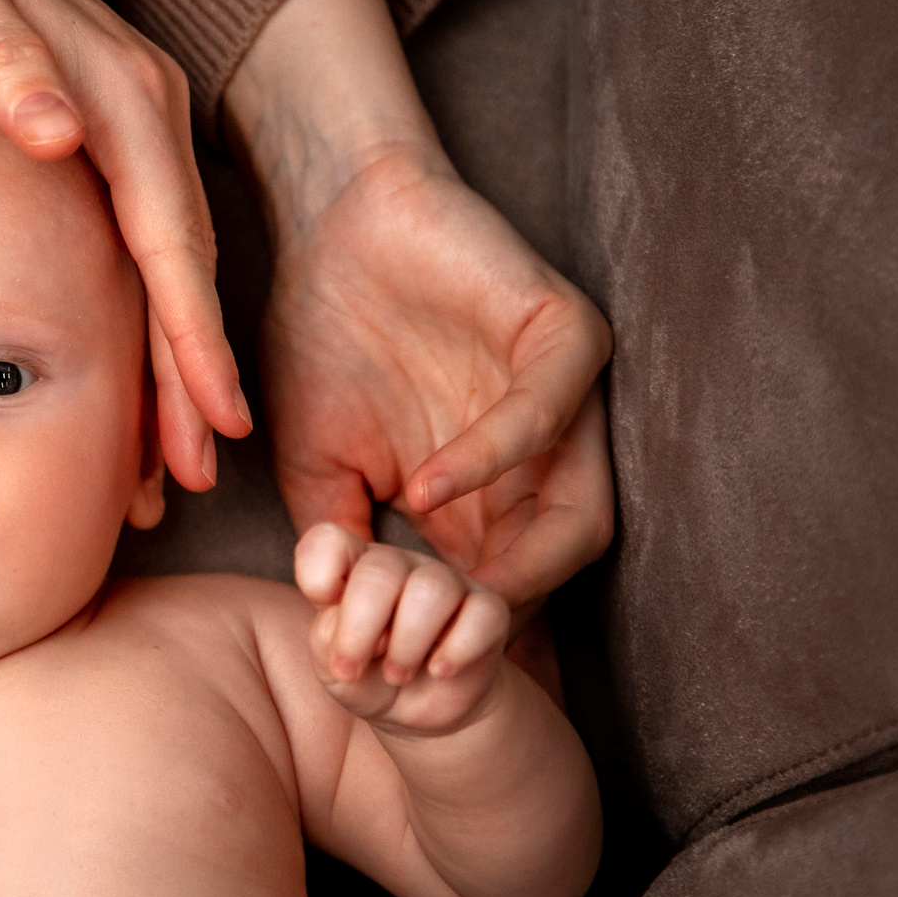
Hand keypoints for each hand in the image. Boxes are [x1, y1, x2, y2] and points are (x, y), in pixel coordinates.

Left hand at [0, 0, 252, 489]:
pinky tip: (126, 384)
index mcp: (120, 96)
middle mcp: (144, 116)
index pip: (167, 235)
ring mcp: (130, 128)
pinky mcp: (103, 139)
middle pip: (180, 268)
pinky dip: (139, 319)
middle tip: (192, 479)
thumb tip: (56, 131)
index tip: (211, 417)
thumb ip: (2, 56)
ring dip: (171, 367)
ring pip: (165, 267)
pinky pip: (135, 247)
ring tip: (166, 466)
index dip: (191, 333)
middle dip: (192, 379)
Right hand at [264, 147, 611, 615]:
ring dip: (514, 564)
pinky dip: (488, 462)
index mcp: (485, 494)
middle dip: (499, 619)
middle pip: (558, 566)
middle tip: (435, 650)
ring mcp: (560, 400)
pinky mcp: (565, 337)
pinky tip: (422, 484)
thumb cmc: (318, 333)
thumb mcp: (317, 469)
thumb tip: (350, 633)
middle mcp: (537, 457)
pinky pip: (548, 417)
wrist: (326, 221)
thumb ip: (343, 547)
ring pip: (580, 512)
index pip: (505, 590)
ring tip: (440, 590)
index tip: (401, 675)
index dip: (459, 640)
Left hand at [296, 523, 509, 735]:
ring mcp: (446, 584)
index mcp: (352, 569)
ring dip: (407, 643)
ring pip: (431, 589)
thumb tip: (357, 622)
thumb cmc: (369, 679)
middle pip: (380, 569)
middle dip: (362, 627)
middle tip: (356, 669)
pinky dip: (456, 649)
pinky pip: (482, 614)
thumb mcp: (336, 669)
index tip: (321, 611)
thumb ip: (330, 639)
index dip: (318, 573)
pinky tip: (440, 671)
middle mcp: (399, 567)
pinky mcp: (488, 611)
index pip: (327, 541)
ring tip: (397, 675)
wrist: (419, 713)